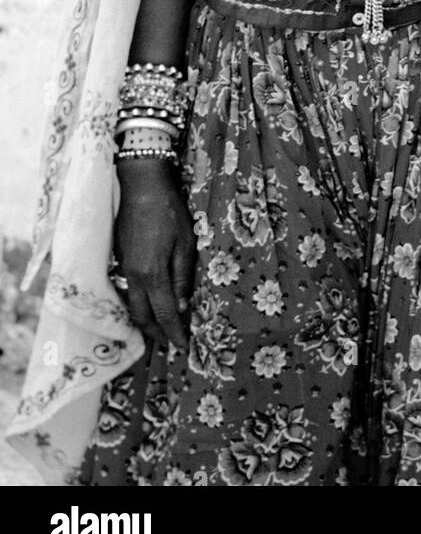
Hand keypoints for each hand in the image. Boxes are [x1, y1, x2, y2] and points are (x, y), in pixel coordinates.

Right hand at [114, 160, 195, 349]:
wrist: (140, 186)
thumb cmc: (169, 212)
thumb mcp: (186, 243)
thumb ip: (182, 278)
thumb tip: (181, 308)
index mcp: (152, 274)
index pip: (164, 315)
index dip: (174, 333)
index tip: (184, 347)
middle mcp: (133, 276)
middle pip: (142, 317)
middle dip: (157, 334)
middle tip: (172, 343)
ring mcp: (123, 267)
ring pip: (132, 306)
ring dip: (146, 322)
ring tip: (162, 330)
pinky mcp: (120, 259)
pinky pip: (128, 291)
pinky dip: (139, 304)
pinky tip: (150, 304)